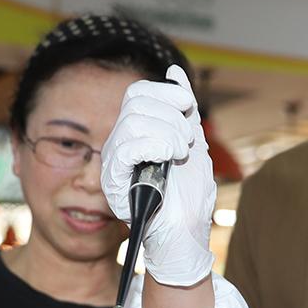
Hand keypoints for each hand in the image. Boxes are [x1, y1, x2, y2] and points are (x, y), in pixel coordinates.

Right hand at [100, 65, 215, 286]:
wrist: (186, 234)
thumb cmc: (189, 197)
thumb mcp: (193, 143)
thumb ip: (183, 109)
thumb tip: (175, 72)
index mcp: (138, 133)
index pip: (138, 93)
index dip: (166, 94)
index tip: (189, 109)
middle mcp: (121, 143)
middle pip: (135, 101)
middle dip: (171, 114)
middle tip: (187, 142)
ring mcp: (115, 161)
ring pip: (133, 121)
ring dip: (168, 133)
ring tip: (179, 155)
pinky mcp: (113, 180)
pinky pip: (125, 146)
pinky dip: (154, 145)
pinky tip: (168, 159)